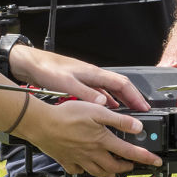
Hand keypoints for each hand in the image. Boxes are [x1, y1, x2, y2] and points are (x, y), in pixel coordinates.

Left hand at [12, 47, 149, 110]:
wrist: (32, 65)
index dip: (135, 96)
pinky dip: (109, 101)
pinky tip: (109, 108)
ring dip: (122, 100)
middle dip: (133, 99)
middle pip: (120, 86)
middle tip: (142, 111)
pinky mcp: (81, 83)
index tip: (143, 107)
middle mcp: (94, 75)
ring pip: (111, 90)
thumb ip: (87, 94)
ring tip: (129, 112)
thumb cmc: (49, 71)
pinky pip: (102, 93)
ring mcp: (88, 79)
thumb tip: (105, 104)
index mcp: (94, 73)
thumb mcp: (68, 85)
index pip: (122, 84)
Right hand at [18, 99, 161, 176]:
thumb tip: (138, 128)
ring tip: (115, 167)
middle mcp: (93, 154)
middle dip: (127, 167)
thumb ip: (119, 120)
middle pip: (115, 167)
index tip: (156, 162)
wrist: (41, 124)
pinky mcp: (67, 161)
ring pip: (99, 172)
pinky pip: (80, 171)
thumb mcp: (98, 111)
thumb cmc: (67, 115)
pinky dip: (87, 171)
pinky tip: (88, 166)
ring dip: (110, 171)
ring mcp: (79, 160)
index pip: (130, 153)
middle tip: (133, 164)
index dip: (146, 158)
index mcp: (103, 141)